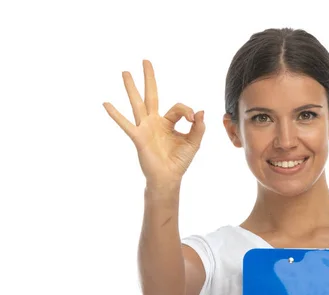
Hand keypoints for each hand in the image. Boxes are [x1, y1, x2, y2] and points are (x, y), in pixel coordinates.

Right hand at [103, 59, 205, 186]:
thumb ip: (198, 128)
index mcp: (168, 123)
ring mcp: (145, 128)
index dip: (188, 111)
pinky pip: (126, 124)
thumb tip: (200, 111)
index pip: (178, 108)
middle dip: (149, 78)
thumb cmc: (179, 161)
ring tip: (125, 72)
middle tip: (146, 60)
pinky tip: (105, 103)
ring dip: (131, 88)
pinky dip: (116, 114)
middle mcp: (154, 122)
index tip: (194, 120)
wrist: (169, 178)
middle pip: (151, 95)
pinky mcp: (139, 137)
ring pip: (137, 104)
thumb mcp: (193, 143)